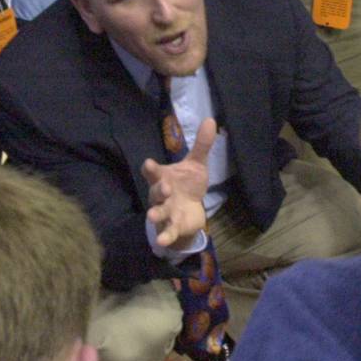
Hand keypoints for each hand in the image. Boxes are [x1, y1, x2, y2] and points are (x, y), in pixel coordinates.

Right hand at [144, 117, 216, 248]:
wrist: (190, 209)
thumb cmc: (188, 184)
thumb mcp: (196, 165)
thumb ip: (201, 145)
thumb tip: (210, 119)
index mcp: (164, 177)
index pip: (154, 172)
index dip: (151, 169)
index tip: (149, 163)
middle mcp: (161, 194)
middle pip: (156, 192)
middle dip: (158, 190)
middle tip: (164, 188)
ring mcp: (165, 211)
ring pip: (158, 212)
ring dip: (155, 214)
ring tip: (152, 216)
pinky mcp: (172, 226)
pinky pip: (167, 232)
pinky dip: (165, 236)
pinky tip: (163, 241)